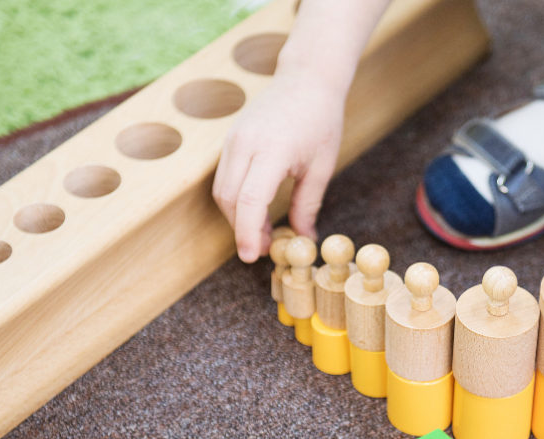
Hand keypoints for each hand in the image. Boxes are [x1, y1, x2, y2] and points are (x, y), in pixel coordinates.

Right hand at [213, 71, 344, 261]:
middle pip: (229, 200)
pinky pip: (224, 177)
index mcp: (272, 150)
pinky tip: (256, 212)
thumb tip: (304, 239)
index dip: (247, 233)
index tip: (253, 256)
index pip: (249, 201)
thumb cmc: (321, 119)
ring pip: (222, 190)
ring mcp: (233, 139)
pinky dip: (236, 199)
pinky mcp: (231, 139)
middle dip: (241, 229)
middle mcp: (245, 144)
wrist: (307, 78)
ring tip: (262, 233)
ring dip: (237, 217)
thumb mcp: (321, 167)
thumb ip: (308, 206)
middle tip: (263, 249)